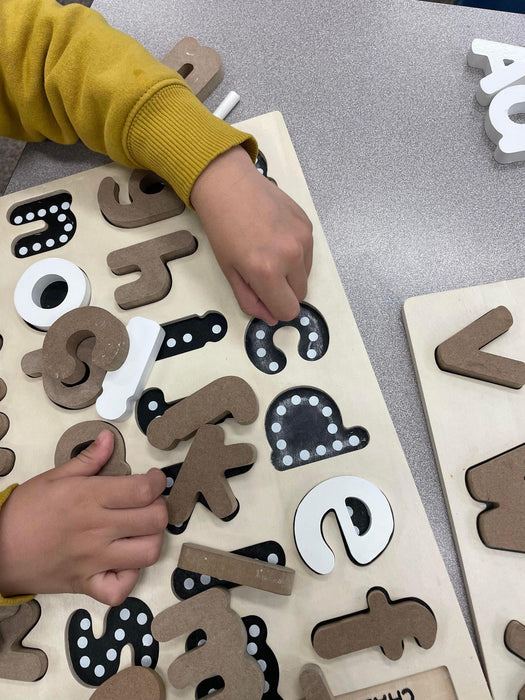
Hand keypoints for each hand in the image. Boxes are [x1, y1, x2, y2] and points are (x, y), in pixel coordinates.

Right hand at [0, 430, 166, 605]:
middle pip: (154, 520)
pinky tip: (123, 564)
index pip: (143, 490)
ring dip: (152, 540)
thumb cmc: (25, 510)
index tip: (154, 480)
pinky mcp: (86, 584)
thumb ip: (87, 459)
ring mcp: (94, 560)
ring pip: (147, 554)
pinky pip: (120, 591)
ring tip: (141, 531)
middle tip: (149, 505)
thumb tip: (109, 437)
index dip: (157, 482)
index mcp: (90, 498)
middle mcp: (97, 529)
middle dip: (160, 508)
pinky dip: (128, 579)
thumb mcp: (54, 477)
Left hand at [191, 146, 312, 324]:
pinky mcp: (308, 225)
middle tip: (263, 273)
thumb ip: (250, 300)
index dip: (276, 308)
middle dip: (283, 291)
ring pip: (305, 275)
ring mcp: (303, 239)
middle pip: (300, 295)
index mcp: (267, 272)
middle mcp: (291, 256)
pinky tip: (275, 237)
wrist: (229, 185)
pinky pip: (308, 254)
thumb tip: (270, 317)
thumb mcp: (229, 272)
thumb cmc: (222, 227)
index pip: (288, 311)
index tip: (265, 297)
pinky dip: (295, 253)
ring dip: (291, 272)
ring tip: (268, 251)